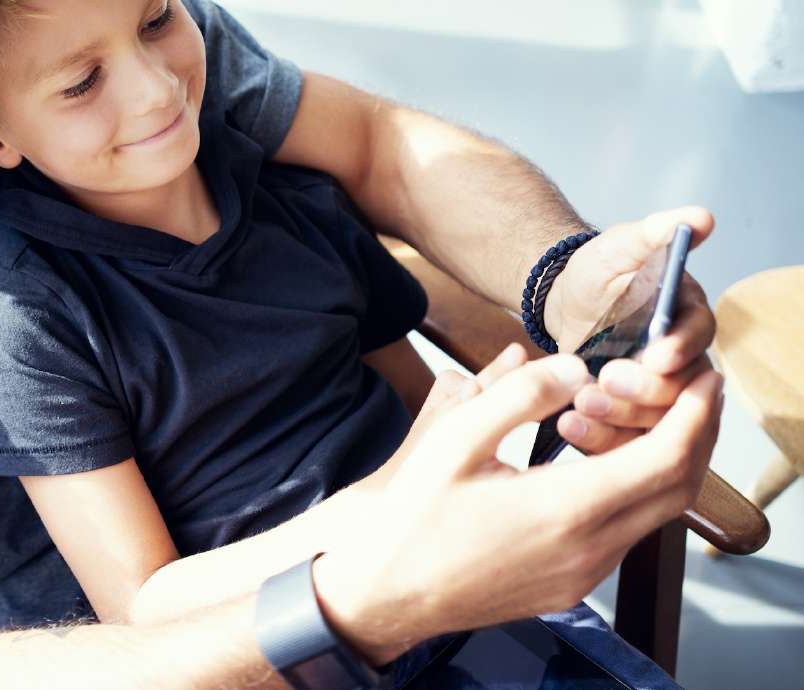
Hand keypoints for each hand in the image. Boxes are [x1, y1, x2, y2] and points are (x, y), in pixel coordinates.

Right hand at [311, 346, 722, 664]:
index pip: (667, 459)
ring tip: (621, 414)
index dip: (696, 413)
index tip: (701, 376)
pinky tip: (589, 458)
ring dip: (656, 460)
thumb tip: (575, 368)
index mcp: (566, 511)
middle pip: (677, 488)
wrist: (382, 591)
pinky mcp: (569, 586)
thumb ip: (519, 394)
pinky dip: (628, 489)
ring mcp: (582, 576)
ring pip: (653, 512)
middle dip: (693, 432)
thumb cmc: (410, 516)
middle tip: (685, 388)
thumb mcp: (453, 438)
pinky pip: (624, 533)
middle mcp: (589, 551)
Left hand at [544, 207, 717, 453]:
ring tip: (582, 404)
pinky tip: (569, 426)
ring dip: (620, 416)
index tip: (657, 355)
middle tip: (609, 380)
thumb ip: (657, 233)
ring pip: (654, 420)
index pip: (699, 336)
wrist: (564, 300)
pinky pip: (623, 439)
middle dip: (646, 389)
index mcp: (687, 316)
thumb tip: (699, 218)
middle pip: (681, 388)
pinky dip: (599, 437)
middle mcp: (680, 359)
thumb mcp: (622, 246)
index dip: (681, 348)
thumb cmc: (598, 271)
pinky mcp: (626, 417)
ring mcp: (654, 392)